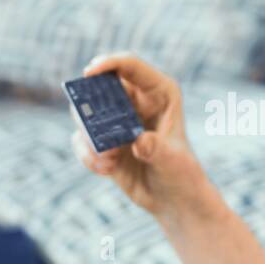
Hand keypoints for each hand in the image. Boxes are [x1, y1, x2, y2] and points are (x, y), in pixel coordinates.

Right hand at [69, 52, 210, 218]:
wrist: (174, 200)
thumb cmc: (182, 174)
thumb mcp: (172, 161)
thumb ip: (155, 148)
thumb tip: (138, 142)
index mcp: (159, 92)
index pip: (129, 65)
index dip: (107, 63)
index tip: (89, 72)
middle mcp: (135, 100)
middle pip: (99, 86)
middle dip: (89, 106)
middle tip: (90, 128)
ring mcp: (116, 119)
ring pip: (85, 113)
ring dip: (90, 138)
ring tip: (110, 160)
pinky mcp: (103, 140)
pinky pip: (82, 140)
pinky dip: (88, 155)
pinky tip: (107, 170)